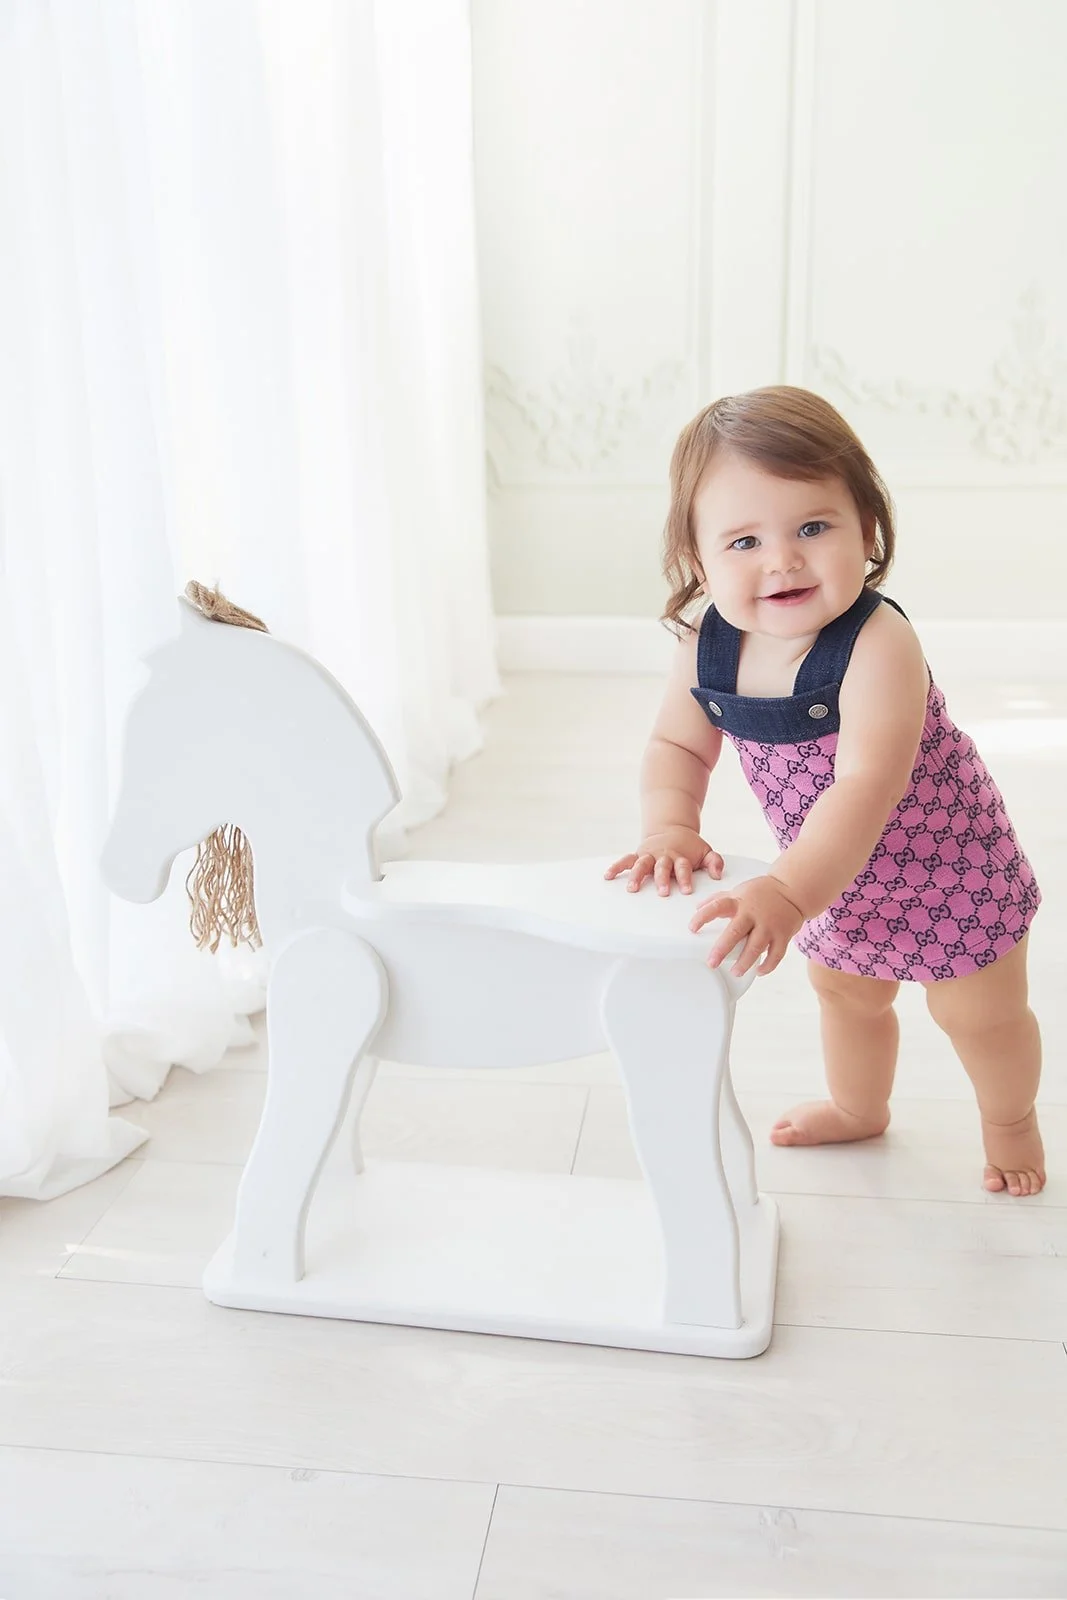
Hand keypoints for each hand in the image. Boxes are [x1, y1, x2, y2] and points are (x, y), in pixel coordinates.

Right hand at [605, 829, 723, 895]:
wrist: (672, 828)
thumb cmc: (690, 846)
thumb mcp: (706, 851)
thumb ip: (714, 862)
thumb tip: (717, 875)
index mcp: (680, 856)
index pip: (683, 868)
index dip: (685, 878)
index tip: (686, 891)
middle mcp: (663, 856)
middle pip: (662, 867)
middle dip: (661, 879)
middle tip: (662, 892)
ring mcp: (649, 855)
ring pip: (642, 864)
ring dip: (637, 876)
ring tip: (632, 888)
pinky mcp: (638, 854)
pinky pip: (626, 860)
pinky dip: (616, 867)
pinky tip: (608, 876)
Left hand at [688, 875, 804, 976]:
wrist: (792, 890)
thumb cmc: (762, 893)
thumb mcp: (738, 891)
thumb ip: (718, 899)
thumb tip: (697, 907)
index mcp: (739, 903)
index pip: (717, 907)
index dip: (703, 917)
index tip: (692, 928)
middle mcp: (753, 914)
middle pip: (735, 932)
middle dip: (722, 949)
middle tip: (711, 962)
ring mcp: (769, 926)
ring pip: (756, 947)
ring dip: (745, 962)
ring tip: (735, 971)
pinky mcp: (783, 935)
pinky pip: (776, 954)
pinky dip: (768, 965)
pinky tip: (759, 971)